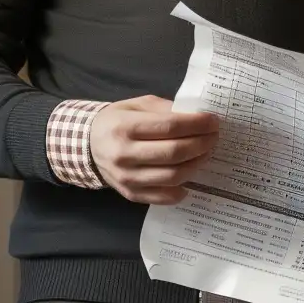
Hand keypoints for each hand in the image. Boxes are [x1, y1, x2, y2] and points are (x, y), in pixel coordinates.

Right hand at [84, 95, 219, 203]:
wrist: (88, 145)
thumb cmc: (118, 120)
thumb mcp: (139, 105)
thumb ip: (167, 110)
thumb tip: (197, 116)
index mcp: (127, 128)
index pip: (170, 127)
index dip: (197, 124)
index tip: (214, 121)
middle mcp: (124, 155)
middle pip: (174, 154)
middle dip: (202, 144)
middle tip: (215, 136)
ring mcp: (126, 178)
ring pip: (171, 177)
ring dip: (196, 165)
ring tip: (206, 153)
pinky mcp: (129, 194)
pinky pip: (160, 197)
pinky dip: (180, 190)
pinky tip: (190, 177)